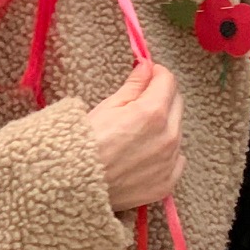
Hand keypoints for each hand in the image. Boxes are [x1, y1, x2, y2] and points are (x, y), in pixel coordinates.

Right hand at [86, 61, 184, 211]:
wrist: (72, 183)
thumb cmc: (83, 142)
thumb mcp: (107, 106)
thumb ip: (134, 85)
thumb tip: (147, 66)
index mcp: (154, 113)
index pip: (169, 82)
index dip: (157, 74)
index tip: (148, 74)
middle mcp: (169, 137)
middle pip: (177, 105)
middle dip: (163, 97)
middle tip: (141, 101)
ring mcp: (170, 162)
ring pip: (177, 133)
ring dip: (164, 126)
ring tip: (137, 132)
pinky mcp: (167, 183)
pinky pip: (176, 161)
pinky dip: (165, 154)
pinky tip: (145, 155)